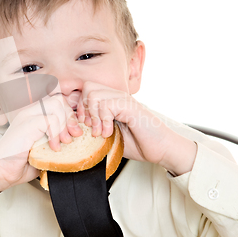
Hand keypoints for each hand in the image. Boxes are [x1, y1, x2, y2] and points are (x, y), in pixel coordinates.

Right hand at [0, 94, 82, 193]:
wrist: (0, 172)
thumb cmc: (19, 164)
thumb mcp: (44, 150)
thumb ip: (57, 140)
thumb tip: (76, 138)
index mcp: (34, 115)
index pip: (57, 101)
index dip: (70, 115)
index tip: (74, 132)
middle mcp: (29, 112)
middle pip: (59, 99)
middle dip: (70, 117)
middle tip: (73, 136)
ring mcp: (27, 116)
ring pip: (56, 105)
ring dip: (64, 124)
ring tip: (63, 142)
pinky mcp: (26, 124)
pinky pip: (50, 119)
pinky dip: (56, 133)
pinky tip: (53, 147)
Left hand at [76, 81, 196, 174]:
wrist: (162, 149)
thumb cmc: (139, 143)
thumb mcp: (110, 136)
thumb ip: (96, 127)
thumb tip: (76, 128)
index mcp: (111, 101)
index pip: (86, 90)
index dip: (79, 107)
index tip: (82, 124)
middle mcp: (117, 96)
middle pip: (87, 87)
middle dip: (83, 109)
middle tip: (90, 127)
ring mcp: (124, 99)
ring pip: (94, 93)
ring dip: (93, 116)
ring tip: (100, 132)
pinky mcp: (130, 106)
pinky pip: (107, 104)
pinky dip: (104, 121)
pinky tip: (110, 132)